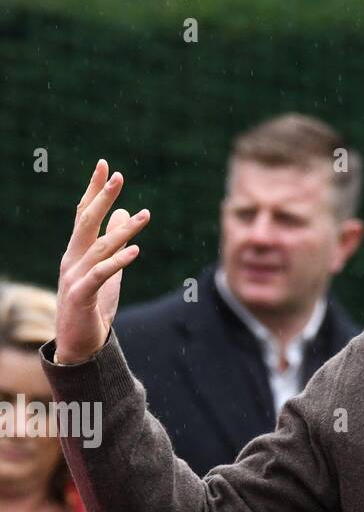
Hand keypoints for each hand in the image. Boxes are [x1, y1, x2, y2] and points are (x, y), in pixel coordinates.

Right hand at [55, 160, 149, 363]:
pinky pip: (101, 275)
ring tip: (144, 215)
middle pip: (87, 223)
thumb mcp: (109, 270)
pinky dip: (118, 262)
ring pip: (99, 248)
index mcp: (77, 252)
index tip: (106, 167)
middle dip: (102, 198)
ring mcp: (74, 278)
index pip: (84, 215)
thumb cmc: (93, 307)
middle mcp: (72, 260)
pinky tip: (135, 250)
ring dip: (123, 231)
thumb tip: (123, 214)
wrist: (79, 345)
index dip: (94, 190)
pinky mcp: (81, 297)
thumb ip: (115, 244)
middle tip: (119, 176)